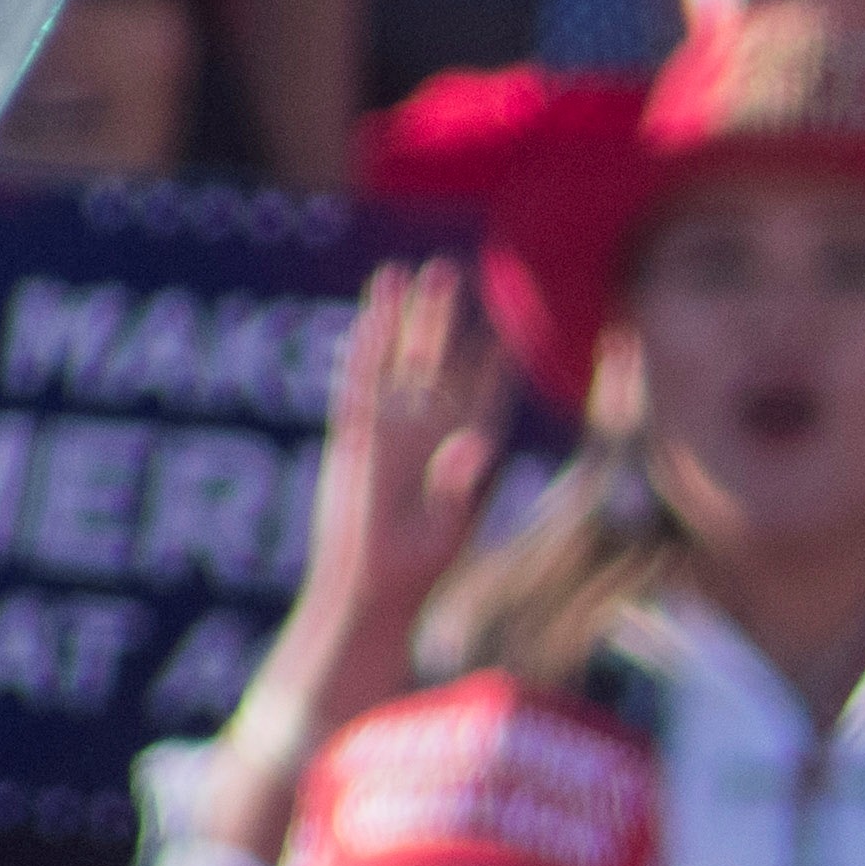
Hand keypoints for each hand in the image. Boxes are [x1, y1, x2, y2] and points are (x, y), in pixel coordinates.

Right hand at [304, 259, 508, 636]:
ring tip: (407, 272)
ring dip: (403, 321)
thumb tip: (476, 445)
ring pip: (396, 363)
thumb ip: (461, 485)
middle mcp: (425, 435)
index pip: (484, 392)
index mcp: (462, 453)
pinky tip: (369, 316)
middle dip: (444, 320)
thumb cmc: (418, 572)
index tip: (512, 319)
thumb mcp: (451, 527)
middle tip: (455, 270)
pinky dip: (364, 351)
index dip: (495, 358)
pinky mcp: (353, 442)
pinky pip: (357, 386)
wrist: (368, 595)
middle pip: (437, 363)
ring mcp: (387, 434)